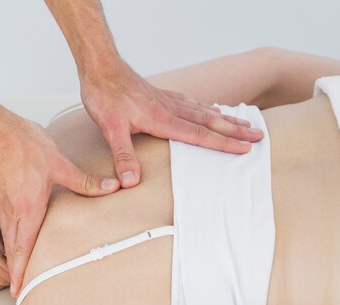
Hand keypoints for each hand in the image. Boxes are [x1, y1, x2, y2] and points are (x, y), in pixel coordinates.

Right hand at [0, 119, 119, 296]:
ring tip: (21, 272)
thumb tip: (111, 188)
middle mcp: (12, 212)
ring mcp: (3, 205)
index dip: (21, 272)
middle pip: (13, 250)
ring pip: (8, 239)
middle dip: (17, 272)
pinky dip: (12, 240)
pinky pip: (5, 226)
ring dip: (14, 257)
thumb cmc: (24, 145)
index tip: (19, 290)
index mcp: (27, 209)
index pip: (22, 249)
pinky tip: (19, 240)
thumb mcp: (59, 163)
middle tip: (21, 291)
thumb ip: (85, 181)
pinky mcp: (0, 198)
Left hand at [80, 60, 263, 186]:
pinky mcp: (160, 94)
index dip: (222, 143)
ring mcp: (167, 99)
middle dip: (235, 131)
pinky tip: (210, 109)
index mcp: (162, 119)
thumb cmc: (105, 96)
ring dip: (225, 118)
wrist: (100, 67)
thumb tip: (130, 182)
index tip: (244, 149)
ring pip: (203, 110)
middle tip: (259, 136)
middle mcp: (170, 108)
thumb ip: (123, 156)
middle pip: (210, 121)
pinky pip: (191, 102)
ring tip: (245, 123)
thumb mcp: (110, 129)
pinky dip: (206, 107)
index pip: (199, 134)